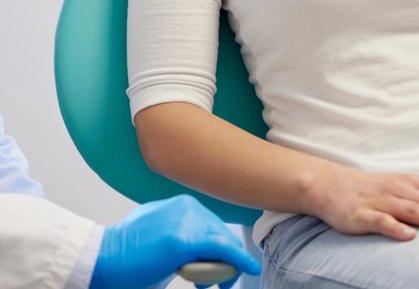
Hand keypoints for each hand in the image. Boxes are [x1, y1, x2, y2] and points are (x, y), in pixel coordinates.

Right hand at [89, 194, 261, 288]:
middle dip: (224, 258)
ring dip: (225, 265)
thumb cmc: (125, 255)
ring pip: (222, 243)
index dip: (218, 247)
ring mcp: (186, 222)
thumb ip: (179, 236)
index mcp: (179, 205)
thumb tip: (196, 254)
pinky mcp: (184, 241)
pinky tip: (249, 268)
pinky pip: (222, 250)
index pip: (211, 225)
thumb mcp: (157, 234)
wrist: (101, 259)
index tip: (219, 263)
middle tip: (218, 280)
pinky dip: (238, 260)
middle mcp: (186, 207)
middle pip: (220, 233)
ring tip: (215, 283)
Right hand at [305, 165, 418, 240]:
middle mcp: (398, 190)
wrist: (329, 185)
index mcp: (409, 184)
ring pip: (413, 211)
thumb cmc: (368, 191)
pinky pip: (381, 221)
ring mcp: (381, 201)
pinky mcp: (362, 214)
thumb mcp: (398, 190)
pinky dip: (396, 228)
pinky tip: (409, 237)